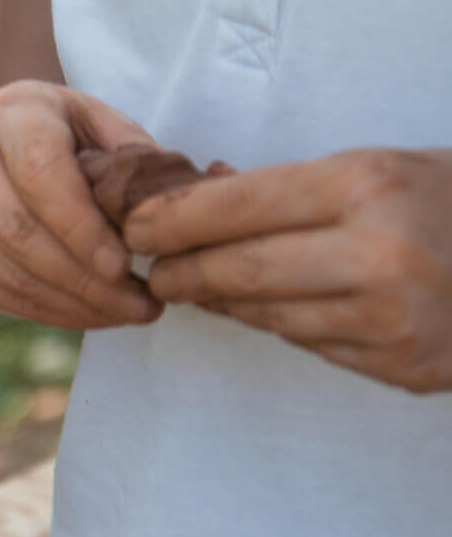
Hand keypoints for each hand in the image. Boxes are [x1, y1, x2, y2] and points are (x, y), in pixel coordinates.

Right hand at [0, 80, 163, 328]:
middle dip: (85, 279)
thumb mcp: (97, 121)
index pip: (40, 176)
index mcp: (8, 114)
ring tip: (126, 313)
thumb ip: (130, 155)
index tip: (125, 266)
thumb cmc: (59, 132)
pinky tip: (91, 313)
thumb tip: (158, 212)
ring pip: (6, 270)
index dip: (82, 228)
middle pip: (18, 231)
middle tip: (142, 304)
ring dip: (72, 303)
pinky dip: (48, 311)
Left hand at [128, 148, 451, 392]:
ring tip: (196, 288)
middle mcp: (377, 254)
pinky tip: (263, 309)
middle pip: (239, 271)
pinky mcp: (404, 369)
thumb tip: (198, 204)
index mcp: (366, 186)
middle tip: (150, 271)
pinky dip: (279, 325)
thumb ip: (295, 190)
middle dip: (181, 272)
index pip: (236, 206)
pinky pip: (312, 344)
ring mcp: (393, 320)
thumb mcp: (382, 168)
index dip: (172, 220)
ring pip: (269, 316)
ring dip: (222, 304)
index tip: (133, 226)